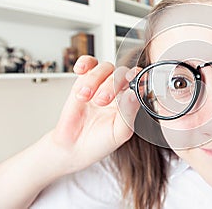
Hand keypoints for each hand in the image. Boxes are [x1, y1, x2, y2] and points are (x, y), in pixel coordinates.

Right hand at [51, 55, 139, 173]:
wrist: (73, 149)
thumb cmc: (100, 143)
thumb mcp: (119, 133)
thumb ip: (128, 113)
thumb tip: (134, 94)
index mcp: (130, 101)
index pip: (138, 82)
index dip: (136, 77)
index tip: (132, 79)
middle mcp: (117, 91)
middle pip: (120, 73)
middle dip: (110, 85)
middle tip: (101, 101)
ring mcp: (100, 85)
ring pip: (104, 68)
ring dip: (94, 79)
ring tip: (84, 97)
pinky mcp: (83, 82)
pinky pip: (87, 64)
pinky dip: (84, 63)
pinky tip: (80, 70)